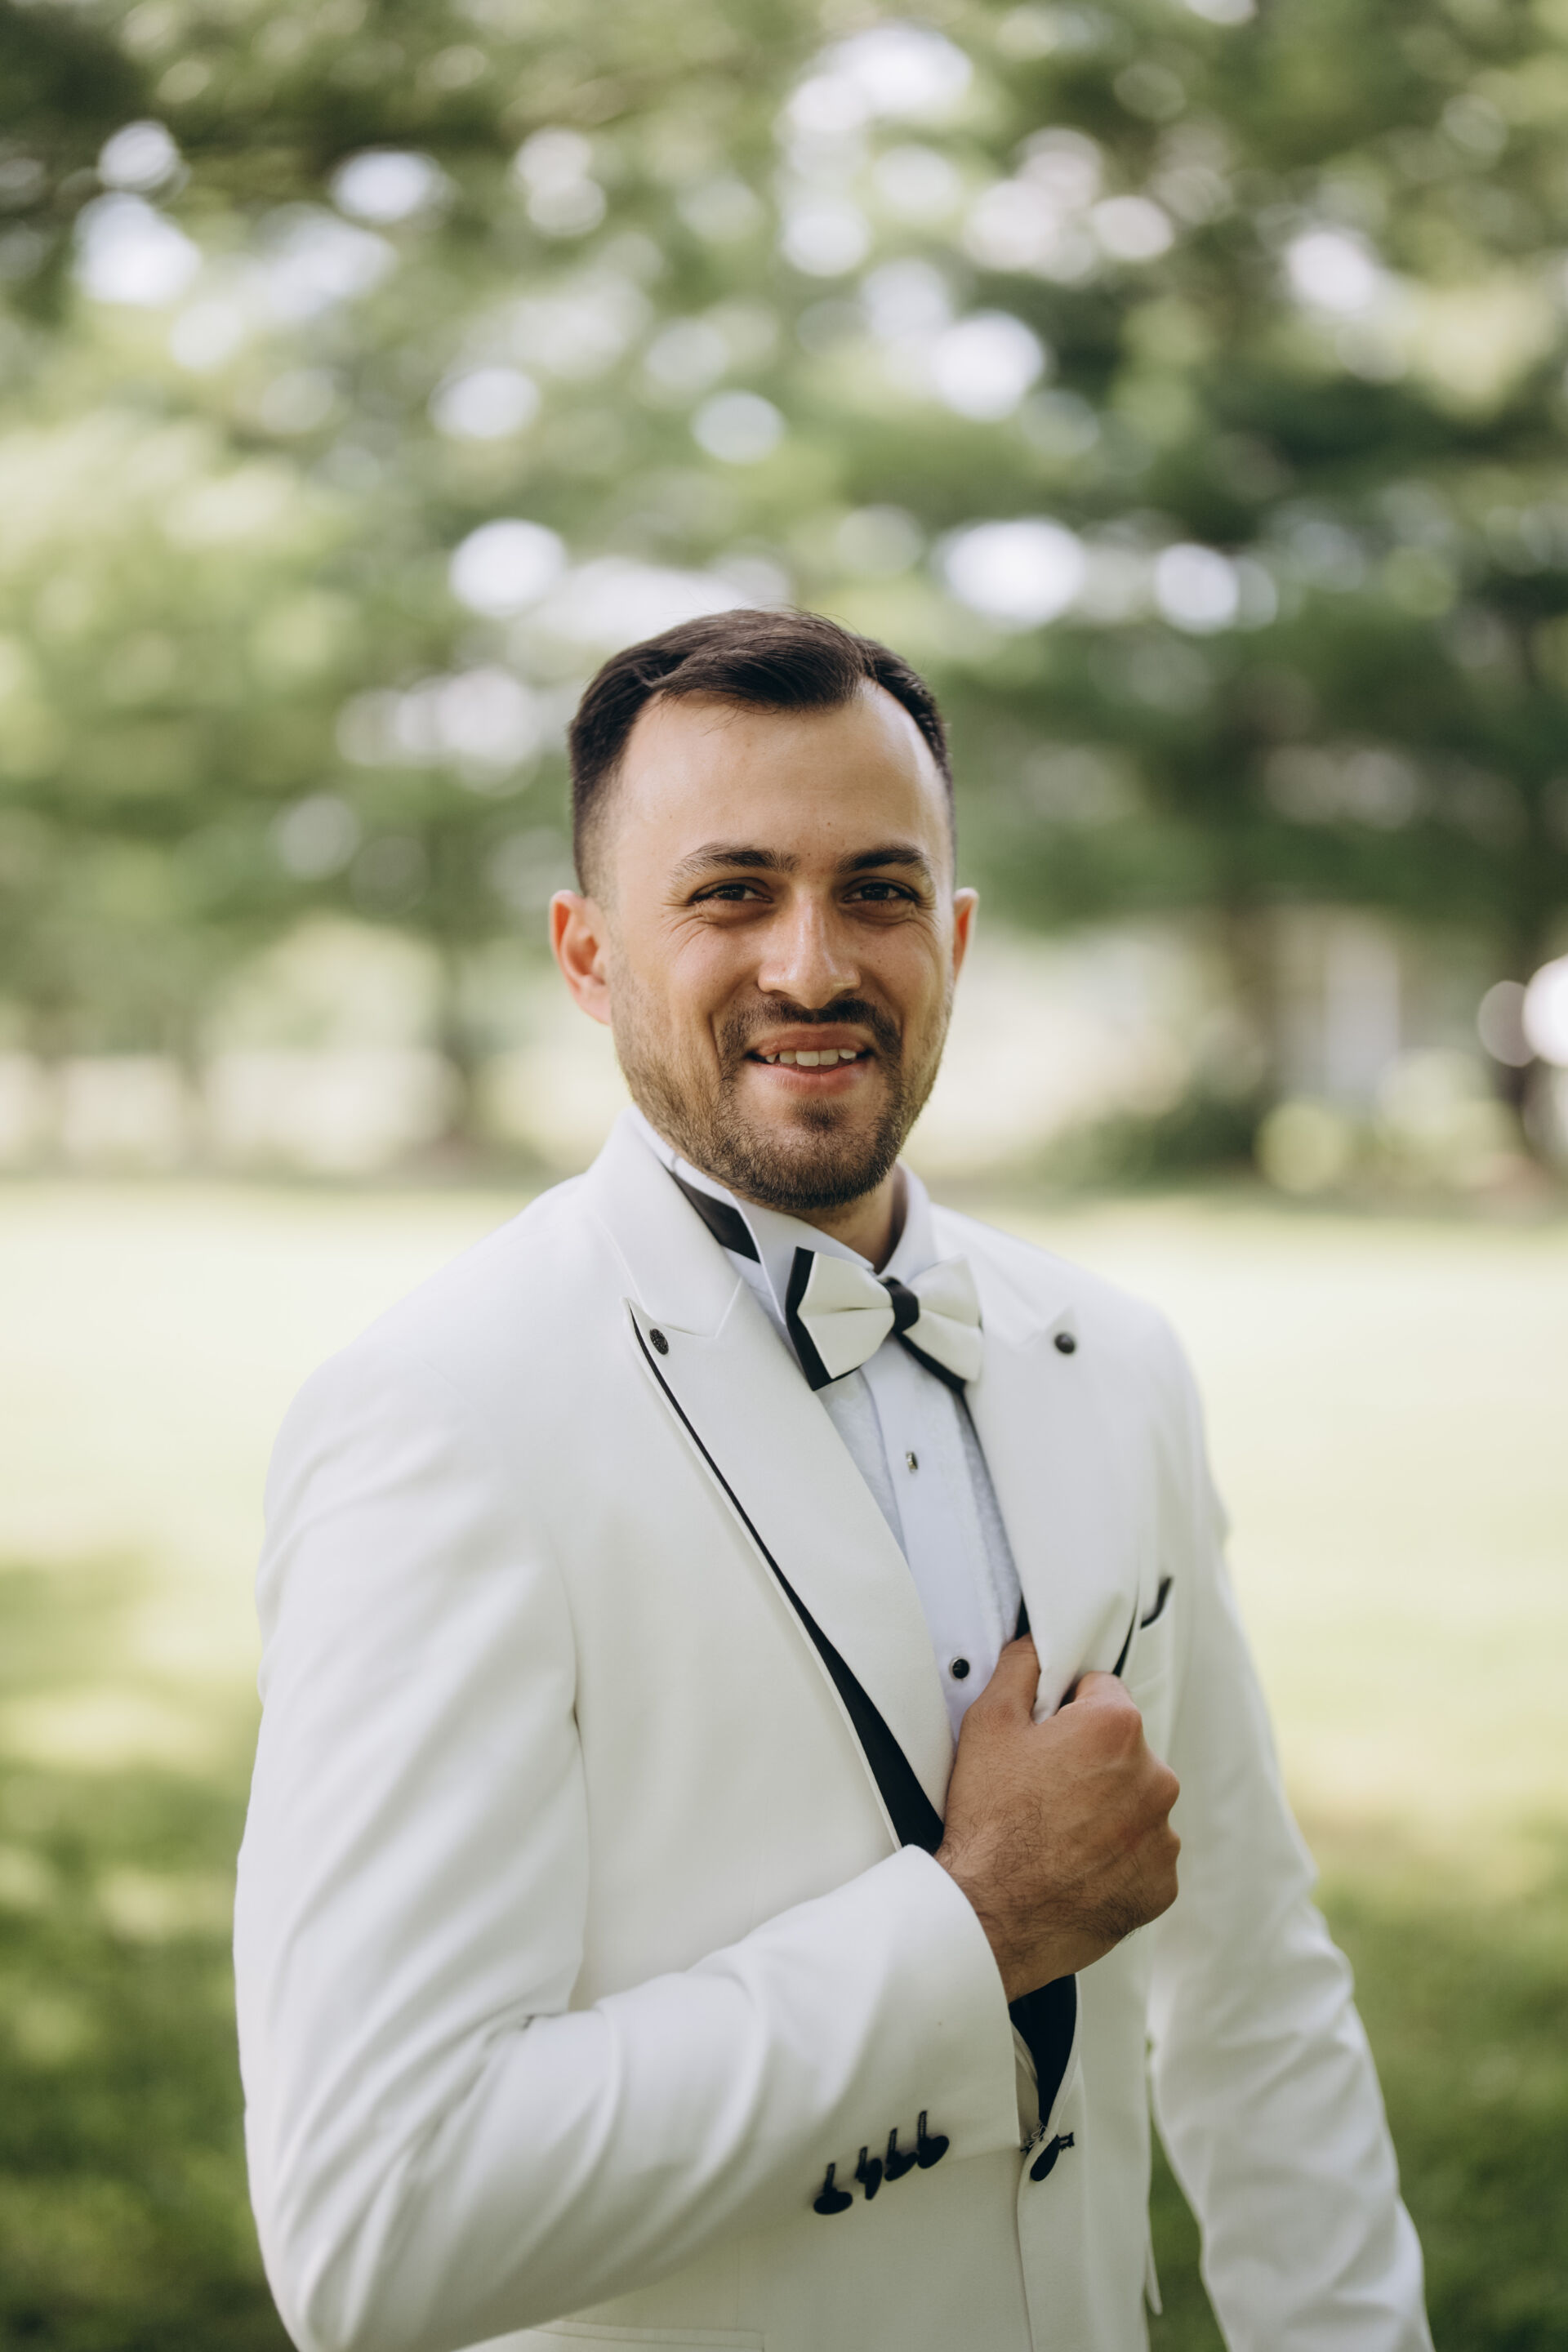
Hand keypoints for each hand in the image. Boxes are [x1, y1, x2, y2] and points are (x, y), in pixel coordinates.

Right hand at [935, 1638, 1179, 2002]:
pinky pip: (1145, 1853)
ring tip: (1057, 1833)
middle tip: (1043, 1790)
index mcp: (1117, 1727)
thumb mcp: (987, 1725)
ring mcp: (1163, 1835)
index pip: (1101, 1691)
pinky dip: (1119, 1856)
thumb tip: (1037, 1644)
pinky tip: (1078, 1864)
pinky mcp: (1162, 1882)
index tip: (1043, 1741)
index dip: (1065, 1712)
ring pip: (1137, 1801)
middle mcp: (1156, 1776)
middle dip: (1091, 1761)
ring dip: (1109, 1809)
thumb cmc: (989, 1822)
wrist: (991, 1916)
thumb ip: (1020, 1668)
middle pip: (1124, 1748)